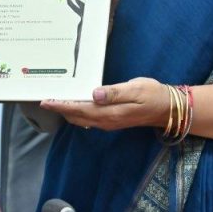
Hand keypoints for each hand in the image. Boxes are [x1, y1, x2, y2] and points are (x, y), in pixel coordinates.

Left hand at [39, 77, 168, 131]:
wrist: (167, 108)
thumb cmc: (153, 94)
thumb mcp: (135, 89)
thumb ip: (114, 92)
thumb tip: (94, 94)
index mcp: (110, 112)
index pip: (79, 109)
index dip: (61, 105)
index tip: (46, 101)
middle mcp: (106, 121)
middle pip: (77, 116)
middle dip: (60, 109)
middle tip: (44, 99)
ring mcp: (109, 122)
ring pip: (82, 119)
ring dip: (67, 111)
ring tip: (55, 102)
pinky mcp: (112, 120)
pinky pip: (89, 119)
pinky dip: (77, 112)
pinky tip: (75, 104)